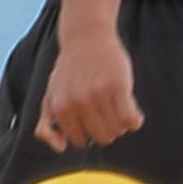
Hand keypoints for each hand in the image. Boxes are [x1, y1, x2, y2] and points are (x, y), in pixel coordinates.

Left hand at [35, 18, 141, 149]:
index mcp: (60, 107)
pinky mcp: (118, 86)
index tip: (91, 116)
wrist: (86, 36)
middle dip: (106, 129)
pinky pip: (131, 120)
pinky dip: (135, 121)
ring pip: (117, 130)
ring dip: (121, 124)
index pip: (81, 141)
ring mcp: (98, 94)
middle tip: (106, 110)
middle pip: (102, 138)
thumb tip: (61, 147)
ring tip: (117, 108)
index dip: (89, 131)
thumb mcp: (50, 95)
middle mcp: (78, 103)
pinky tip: (134, 111)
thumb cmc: (70, 69)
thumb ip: (47, 124)